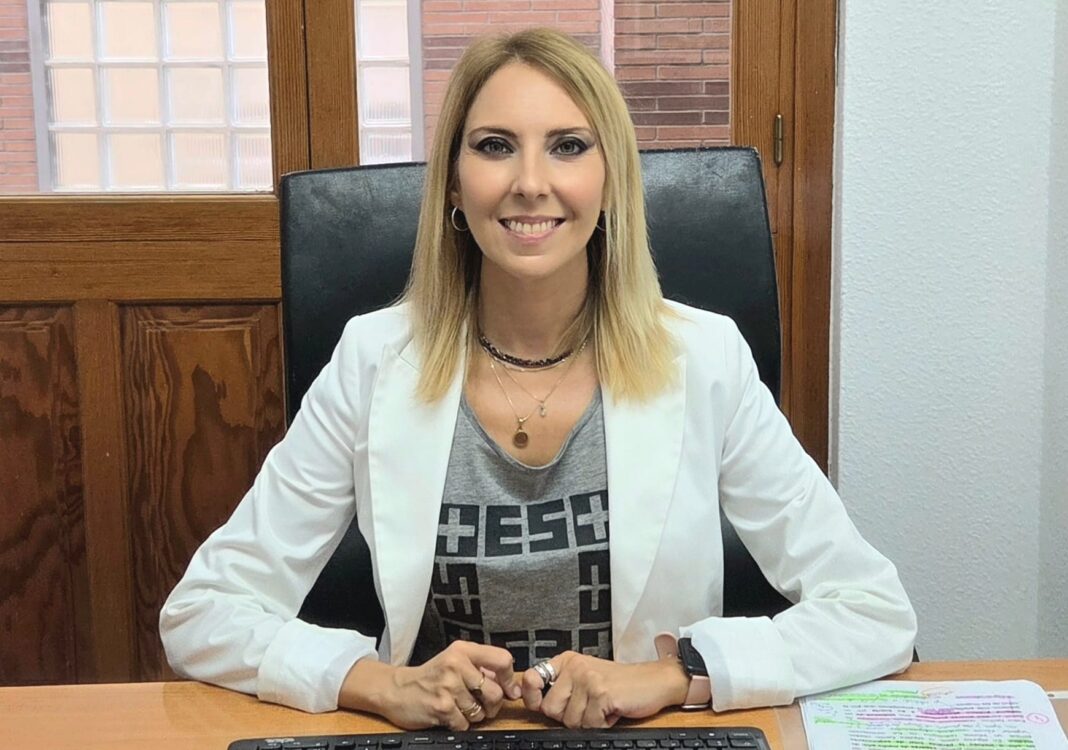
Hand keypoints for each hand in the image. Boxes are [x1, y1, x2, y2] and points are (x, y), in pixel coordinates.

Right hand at [340, 641, 521, 729]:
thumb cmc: (430, 676)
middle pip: (495, 692)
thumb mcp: (454, 660)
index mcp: (463, 650)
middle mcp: (456, 665)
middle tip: (482, 705)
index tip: (508, 689)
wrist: (396, 689)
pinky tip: (450, 715)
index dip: (509, 679)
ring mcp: (448, 686)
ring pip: (481, 711)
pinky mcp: (441, 707)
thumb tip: (511, 685)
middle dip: (492, 705)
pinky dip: (460, 724)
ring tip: (461, 708)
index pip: (502, 660)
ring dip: (475, 716)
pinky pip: (465, 724)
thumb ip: (481, 667)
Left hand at [520, 651, 690, 727]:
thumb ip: (563, 688)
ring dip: (588, 723)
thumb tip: (537, 704)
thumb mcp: (586, 678)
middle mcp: (575, 667)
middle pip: (550, 709)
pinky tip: (611, 712)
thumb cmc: (620, 684)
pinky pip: (590, 725)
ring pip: (571, 721)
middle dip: (569, 717)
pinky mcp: (602, 694)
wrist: (654, 681)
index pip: (532, 677)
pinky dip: (602, 725)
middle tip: (589, 707)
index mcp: (567, 661)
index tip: (538, 704)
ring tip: (602, 708)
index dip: (531, 696)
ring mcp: (588, 679)